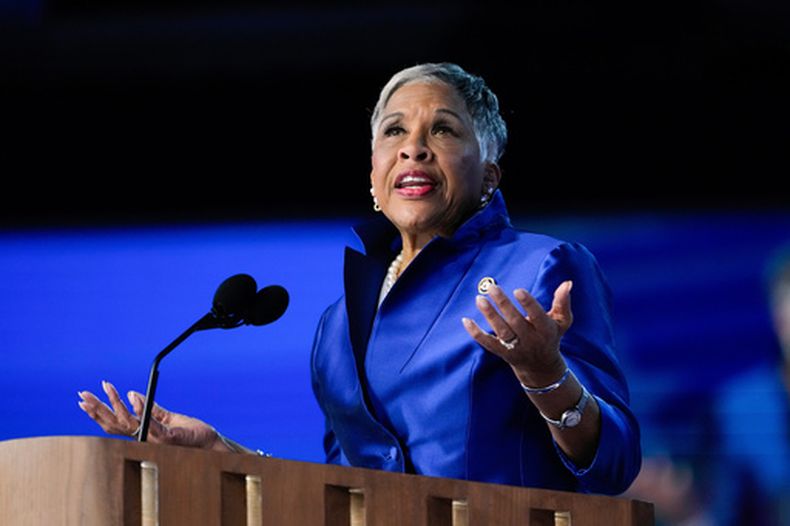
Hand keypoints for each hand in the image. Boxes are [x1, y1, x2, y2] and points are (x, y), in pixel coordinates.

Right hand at [78, 380, 219, 449]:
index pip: (115, 421)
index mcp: (142, 431)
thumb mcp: (168, 417)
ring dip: (115, 404)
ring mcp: (155, 438)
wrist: (209, 442)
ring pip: (128, 423)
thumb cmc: (190, 433)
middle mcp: (145, 436)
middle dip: (97, 409)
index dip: (99, 411)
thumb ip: (151, 408)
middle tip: (82, 395)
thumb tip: (132, 394)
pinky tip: (132, 395)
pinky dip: (141, 409)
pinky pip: (151, 423)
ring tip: (106, 387)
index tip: (86, 397)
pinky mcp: (168, 438)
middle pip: (115, 423)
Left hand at [462, 281, 572, 385]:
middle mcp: (531, 340)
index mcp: (546, 330)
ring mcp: (516, 348)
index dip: (528, 304)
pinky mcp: (503, 353)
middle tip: (492, 287)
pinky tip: (466, 320)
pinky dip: (476, 333)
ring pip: (501, 332)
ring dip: (490, 316)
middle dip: (503, 304)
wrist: (541, 367)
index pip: (537, 316)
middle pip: (515, 322)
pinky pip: (488, 343)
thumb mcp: (562, 321)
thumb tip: (567, 282)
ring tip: (479, 299)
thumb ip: (563, 302)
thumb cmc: (551, 336)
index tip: (518, 290)